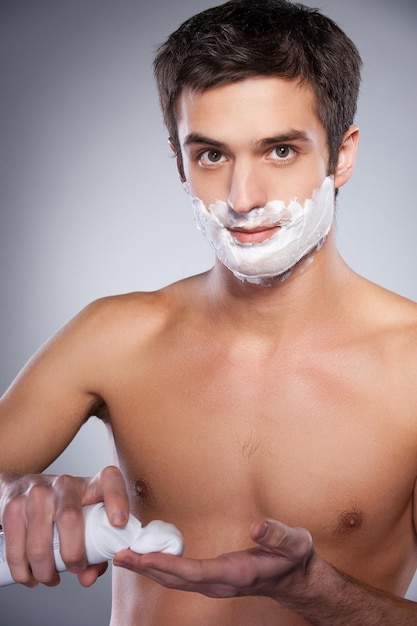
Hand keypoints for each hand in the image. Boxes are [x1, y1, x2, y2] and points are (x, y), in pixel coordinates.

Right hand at [0, 465, 128, 587]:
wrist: (24, 487)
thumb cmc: (66, 509)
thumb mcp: (88, 520)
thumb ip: (96, 550)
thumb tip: (88, 577)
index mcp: (92, 484)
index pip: (110, 480)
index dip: (117, 499)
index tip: (119, 523)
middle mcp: (65, 483)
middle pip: (70, 519)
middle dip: (73, 554)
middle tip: (76, 568)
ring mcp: (36, 493)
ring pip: (39, 541)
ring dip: (45, 570)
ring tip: (50, 577)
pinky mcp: (13, 506)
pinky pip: (16, 547)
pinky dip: (23, 570)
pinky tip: (30, 575)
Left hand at [113, 518, 312, 599]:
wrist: (295, 578)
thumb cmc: (293, 557)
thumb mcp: (295, 542)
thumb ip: (277, 535)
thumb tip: (256, 526)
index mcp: (237, 573)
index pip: (196, 572)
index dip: (168, 566)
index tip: (144, 559)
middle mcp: (220, 583)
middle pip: (177, 580)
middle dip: (146, 569)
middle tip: (119, 555)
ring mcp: (215, 583)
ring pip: (175, 581)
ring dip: (148, 569)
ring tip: (123, 557)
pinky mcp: (212, 578)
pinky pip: (180, 576)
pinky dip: (160, 568)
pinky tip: (146, 559)